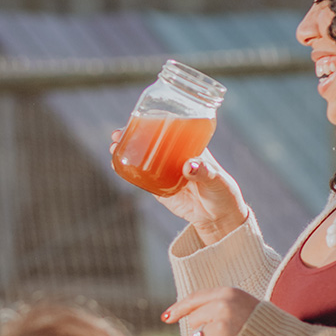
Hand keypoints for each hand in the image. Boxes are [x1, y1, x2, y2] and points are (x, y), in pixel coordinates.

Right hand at [108, 131, 248, 245]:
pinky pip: (141, 179)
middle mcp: (174, 156)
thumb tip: (188, 166)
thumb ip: (204, 172)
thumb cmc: (222, 192)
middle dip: (132, 135)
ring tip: (113, 148)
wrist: (218, 217)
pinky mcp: (159, 189)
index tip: (137, 118)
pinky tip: (116, 166)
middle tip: (117, 134)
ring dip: (127, 151)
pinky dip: (129, 172)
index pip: (169, 130)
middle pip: (150, 141)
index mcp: (189, 147)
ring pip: (143, 158)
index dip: (152, 122)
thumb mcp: (216, 179)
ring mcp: (165, 172)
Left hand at [163, 287, 261, 335]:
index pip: (196, 298)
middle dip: (205, 332)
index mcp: (230, 293)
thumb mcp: (247, 308)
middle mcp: (223, 306)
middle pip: (194, 321)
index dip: (179, 308)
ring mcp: (221, 327)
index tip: (166, 317)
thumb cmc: (268, 332)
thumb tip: (188, 318)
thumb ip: (222, 307)